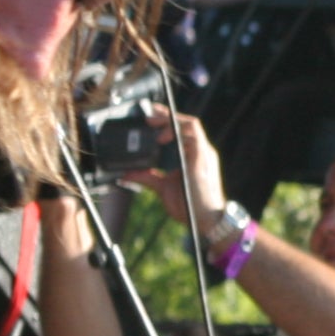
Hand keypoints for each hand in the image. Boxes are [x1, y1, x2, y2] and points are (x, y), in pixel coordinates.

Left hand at [123, 108, 223, 229]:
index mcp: (193, 156)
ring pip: (190, 124)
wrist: (207, 220)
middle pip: (186, 123)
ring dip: (170, 120)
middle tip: (147, 117)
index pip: (182, 130)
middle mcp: (201, 151)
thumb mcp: (162, 188)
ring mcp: (203, 153)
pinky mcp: (202, 158)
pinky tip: (162, 137)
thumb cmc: (189, 205)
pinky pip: (193, 134)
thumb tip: (127, 174)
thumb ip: (147, 177)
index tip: (150, 115)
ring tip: (153, 124)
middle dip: (166, 116)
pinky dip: (176, 131)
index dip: (167, 119)